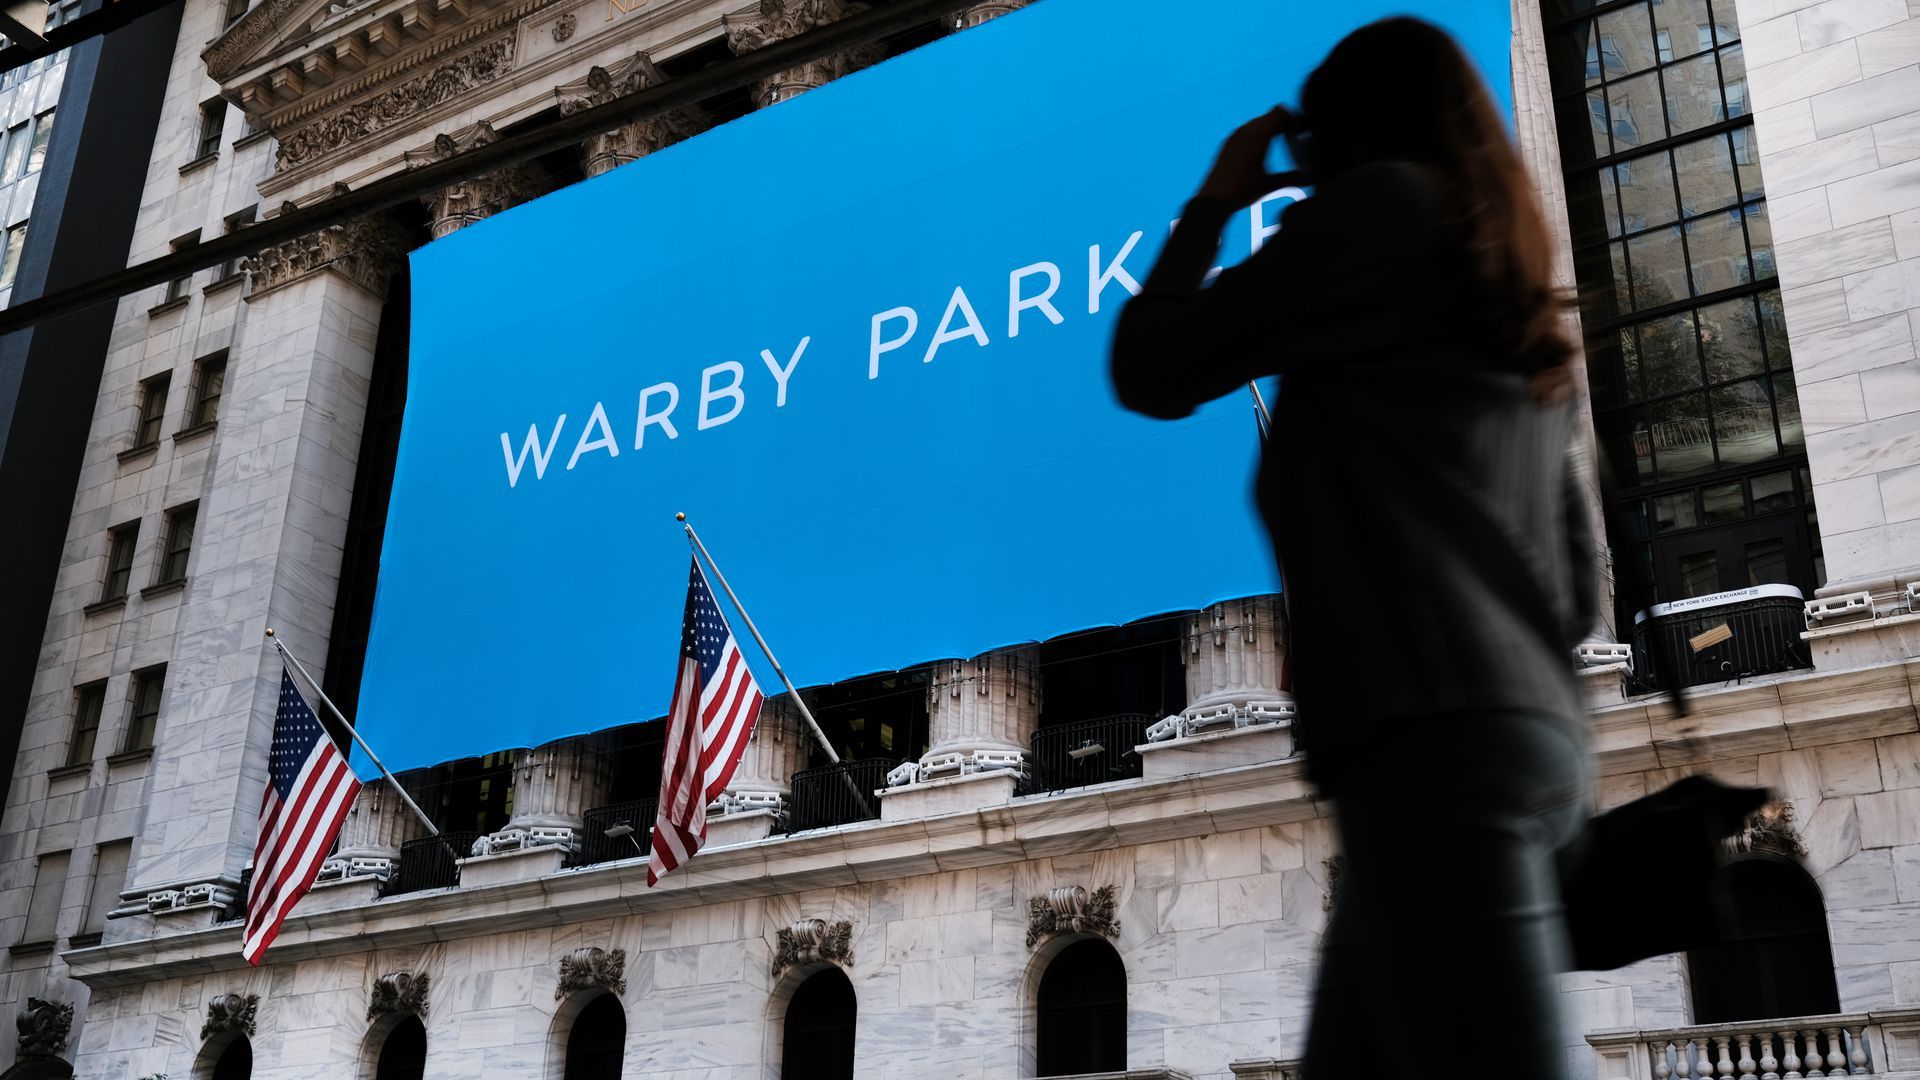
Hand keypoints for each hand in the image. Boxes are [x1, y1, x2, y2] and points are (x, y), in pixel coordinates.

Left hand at [1196, 105, 1310, 206]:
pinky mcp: (1228, 143)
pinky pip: (1247, 131)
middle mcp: (1246, 130)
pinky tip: (1262, 152)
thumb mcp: (1271, 184)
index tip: (1300, 131)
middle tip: (1294, 138)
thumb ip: (1294, 178)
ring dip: (1270, 129)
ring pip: (1258, 123)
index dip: (1293, 118)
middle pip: (1270, 116)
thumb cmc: (1241, 190)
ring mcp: (1235, 135)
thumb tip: (1315, 177)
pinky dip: (1258, 135)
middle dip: (1284, 123)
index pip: (1280, 111)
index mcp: (1258, 134)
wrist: (1213, 200)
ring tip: (1279, 144)